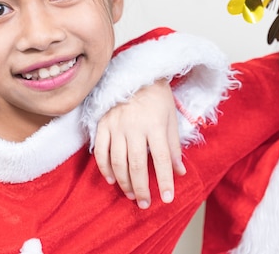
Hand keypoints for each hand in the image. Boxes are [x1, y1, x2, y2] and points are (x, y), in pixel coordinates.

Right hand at [94, 79, 186, 208]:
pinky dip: (104, 168)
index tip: (168, 198)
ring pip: (117, 162)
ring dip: (124, 182)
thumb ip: (174, 147)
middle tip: (145, 204)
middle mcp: (134, 127)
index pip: (161, 159)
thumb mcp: (171, 119)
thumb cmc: (158, 97)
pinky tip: (112, 180)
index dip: (164, 181)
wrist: (136, 74)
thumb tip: (179, 172)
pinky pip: (100, 151)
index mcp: (155, 125)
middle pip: (136, 165)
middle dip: (142, 188)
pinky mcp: (102, 125)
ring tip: (132, 195)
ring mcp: (116, 126)